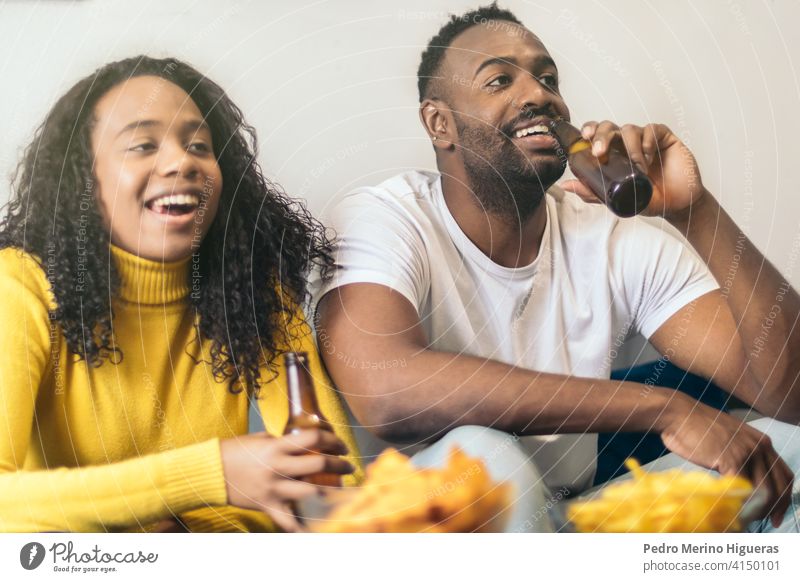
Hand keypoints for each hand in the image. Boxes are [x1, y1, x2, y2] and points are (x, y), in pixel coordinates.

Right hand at [220, 429, 353, 531]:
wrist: (210, 470)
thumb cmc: (236, 450)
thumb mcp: (261, 439)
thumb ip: (283, 441)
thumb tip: (305, 441)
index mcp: (277, 446)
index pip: (314, 438)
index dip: (333, 440)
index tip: (341, 445)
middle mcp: (278, 466)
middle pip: (318, 463)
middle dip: (339, 464)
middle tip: (348, 466)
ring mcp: (274, 487)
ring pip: (311, 491)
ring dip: (330, 491)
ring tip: (340, 490)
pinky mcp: (268, 505)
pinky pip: (288, 521)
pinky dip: (302, 527)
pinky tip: (316, 528)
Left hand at [560, 120, 706, 219]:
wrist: (676, 205)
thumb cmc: (647, 199)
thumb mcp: (615, 200)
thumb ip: (592, 192)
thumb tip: (565, 185)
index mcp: (612, 153)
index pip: (596, 135)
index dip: (589, 130)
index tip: (584, 137)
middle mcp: (626, 143)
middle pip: (609, 127)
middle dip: (601, 135)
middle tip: (599, 152)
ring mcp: (645, 139)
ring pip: (629, 129)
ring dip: (629, 147)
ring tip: (637, 167)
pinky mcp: (664, 137)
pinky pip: (652, 130)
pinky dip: (647, 142)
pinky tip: (649, 158)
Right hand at [660, 394, 793, 526]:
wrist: (678, 414)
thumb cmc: (696, 427)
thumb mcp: (729, 440)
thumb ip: (742, 457)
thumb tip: (744, 482)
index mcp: (761, 441)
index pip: (784, 475)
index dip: (784, 497)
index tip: (777, 512)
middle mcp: (759, 446)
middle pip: (780, 485)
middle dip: (776, 507)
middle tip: (769, 521)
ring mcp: (747, 453)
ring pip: (765, 491)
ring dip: (758, 508)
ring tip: (746, 517)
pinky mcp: (731, 459)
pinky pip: (743, 489)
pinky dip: (739, 503)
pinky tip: (732, 509)